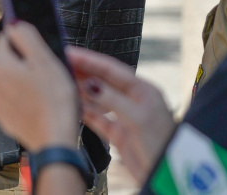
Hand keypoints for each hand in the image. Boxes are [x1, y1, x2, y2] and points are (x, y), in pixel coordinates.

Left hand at [0, 23, 78, 150]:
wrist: (54, 140)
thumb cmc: (54, 102)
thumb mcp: (45, 60)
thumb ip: (26, 36)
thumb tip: (15, 23)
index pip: (5, 38)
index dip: (24, 41)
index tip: (38, 50)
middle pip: (7, 59)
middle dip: (23, 61)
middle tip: (45, 73)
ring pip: (8, 78)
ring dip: (22, 80)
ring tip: (42, 90)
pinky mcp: (2, 116)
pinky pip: (9, 97)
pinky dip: (20, 97)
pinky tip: (36, 103)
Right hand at [67, 47, 174, 184]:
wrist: (166, 175)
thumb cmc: (161, 144)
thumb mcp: (137, 117)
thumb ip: (112, 99)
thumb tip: (89, 83)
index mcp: (142, 89)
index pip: (111, 69)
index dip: (89, 60)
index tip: (70, 52)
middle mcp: (133, 99)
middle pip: (103, 81)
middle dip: (82, 72)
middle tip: (60, 64)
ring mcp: (125, 116)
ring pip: (98, 98)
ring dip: (81, 90)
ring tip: (62, 82)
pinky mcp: (119, 133)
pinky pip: (97, 117)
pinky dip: (84, 111)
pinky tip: (72, 106)